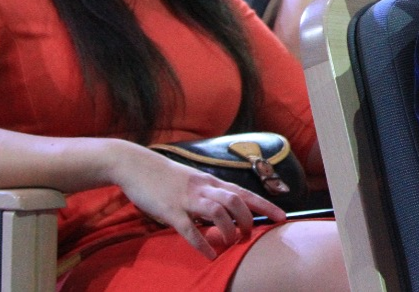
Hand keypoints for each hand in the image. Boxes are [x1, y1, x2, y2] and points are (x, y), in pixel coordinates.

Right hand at [108, 142, 285, 258]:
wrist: (136, 165)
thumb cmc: (166, 177)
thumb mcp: (193, 182)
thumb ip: (208, 195)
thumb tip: (223, 215)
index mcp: (211, 182)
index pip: (245, 193)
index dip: (266, 205)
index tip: (283, 217)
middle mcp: (204, 188)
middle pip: (236, 200)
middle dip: (248, 218)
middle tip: (250, 234)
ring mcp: (187, 198)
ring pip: (217, 211)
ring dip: (229, 229)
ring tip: (232, 243)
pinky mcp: (170, 210)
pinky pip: (189, 228)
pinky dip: (202, 243)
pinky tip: (210, 254)